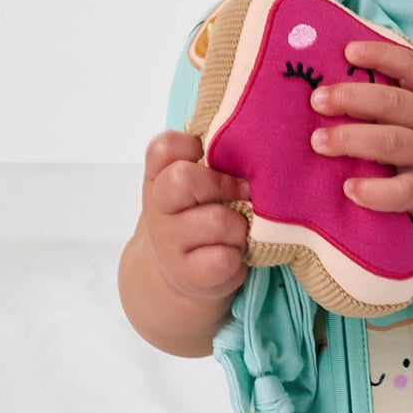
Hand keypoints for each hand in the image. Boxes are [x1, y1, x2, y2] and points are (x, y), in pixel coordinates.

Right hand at [140, 131, 250, 302]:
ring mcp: (169, 242)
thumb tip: (254, 138)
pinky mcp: (188, 274)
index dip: (191, 147)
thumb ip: (211, 158)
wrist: (182, 274)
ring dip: (239, 226)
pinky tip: (234, 254)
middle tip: (243, 192)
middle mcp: (158, 207)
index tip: (214, 158)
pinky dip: (237, 256)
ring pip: (216, 221)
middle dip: (223, 184)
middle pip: (183, 179)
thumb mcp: (197, 184)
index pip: (164, 147)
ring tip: (240, 231)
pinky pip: (224, 258)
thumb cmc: (200, 216)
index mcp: (159, 176)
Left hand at [307, 41, 412, 236]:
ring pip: (392, 142)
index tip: (349, 52)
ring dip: (352, 139)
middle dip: (352, 98)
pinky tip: (350, 188)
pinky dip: (375, 192)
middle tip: (317, 99)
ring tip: (318, 141)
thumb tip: (344, 79)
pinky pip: (401, 191)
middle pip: (393, 103)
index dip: (382, 56)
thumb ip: (405, 95)